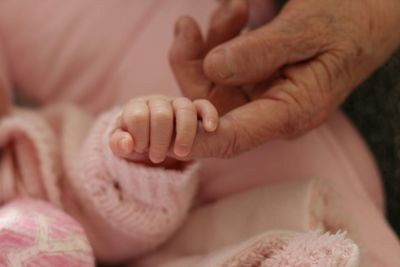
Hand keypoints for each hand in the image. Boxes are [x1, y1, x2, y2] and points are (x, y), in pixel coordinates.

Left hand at [109, 95, 217, 164]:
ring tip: (180, 153)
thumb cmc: (140, 144)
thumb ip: (118, 144)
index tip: (142, 149)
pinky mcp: (196, 110)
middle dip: (159, 141)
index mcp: (137, 107)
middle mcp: (158, 102)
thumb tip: (127, 143)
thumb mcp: (125, 147)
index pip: (138, 116)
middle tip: (156, 157)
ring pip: (185, 108)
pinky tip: (210, 128)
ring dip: (184, 134)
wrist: (157, 145)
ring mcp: (178, 104)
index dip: (140, 137)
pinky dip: (209, 115)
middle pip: (161, 114)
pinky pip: (204, 105)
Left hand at [171, 0, 399, 157]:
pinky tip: (233, 13)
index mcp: (290, 113)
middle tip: (188, 26)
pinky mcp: (257, 78)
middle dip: (192, 64)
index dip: (193, 139)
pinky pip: (225, 65)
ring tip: (230, 9)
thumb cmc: (349, 23)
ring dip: (208, 44)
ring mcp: (262, 95)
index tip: (160, 133)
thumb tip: (212, 68)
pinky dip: (220, 38)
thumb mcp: (307, 31)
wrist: (368, 15)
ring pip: (213, 81)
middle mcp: (271, 111)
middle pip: (211, 104)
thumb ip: (260, 52)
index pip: (231, 139)